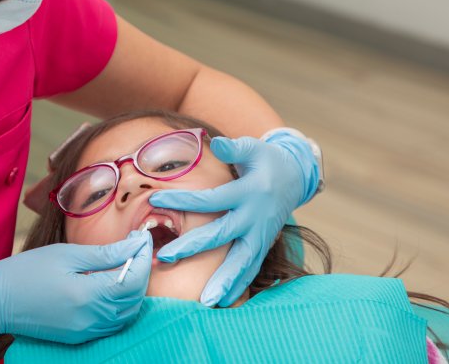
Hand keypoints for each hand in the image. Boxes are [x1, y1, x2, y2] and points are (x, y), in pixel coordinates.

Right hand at [0, 230, 152, 357]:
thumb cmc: (27, 271)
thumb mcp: (67, 254)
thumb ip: (105, 253)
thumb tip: (135, 244)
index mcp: (88, 296)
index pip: (133, 280)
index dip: (143, 257)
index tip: (144, 238)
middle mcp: (90, 319)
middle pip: (134, 299)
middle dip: (141, 272)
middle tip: (137, 246)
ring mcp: (85, 331)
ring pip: (126, 313)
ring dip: (133, 289)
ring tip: (126, 262)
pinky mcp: (79, 336)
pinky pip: (111, 323)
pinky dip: (119, 304)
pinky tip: (111, 283)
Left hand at [149, 132, 317, 306]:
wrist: (294, 177)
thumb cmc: (265, 160)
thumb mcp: (253, 148)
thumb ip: (235, 148)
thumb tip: (218, 144)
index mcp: (248, 192)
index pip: (211, 199)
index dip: (183, 200)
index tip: (154, 200)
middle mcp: (254, 216)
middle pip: (221, 234)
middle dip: (193, 247)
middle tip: (167, 257)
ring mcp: (261, 234)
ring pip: (241, 261)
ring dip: (223, 281)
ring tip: (205, 301)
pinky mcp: (263, 245)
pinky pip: (250, 269)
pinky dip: (237, 286)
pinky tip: (221, 303)